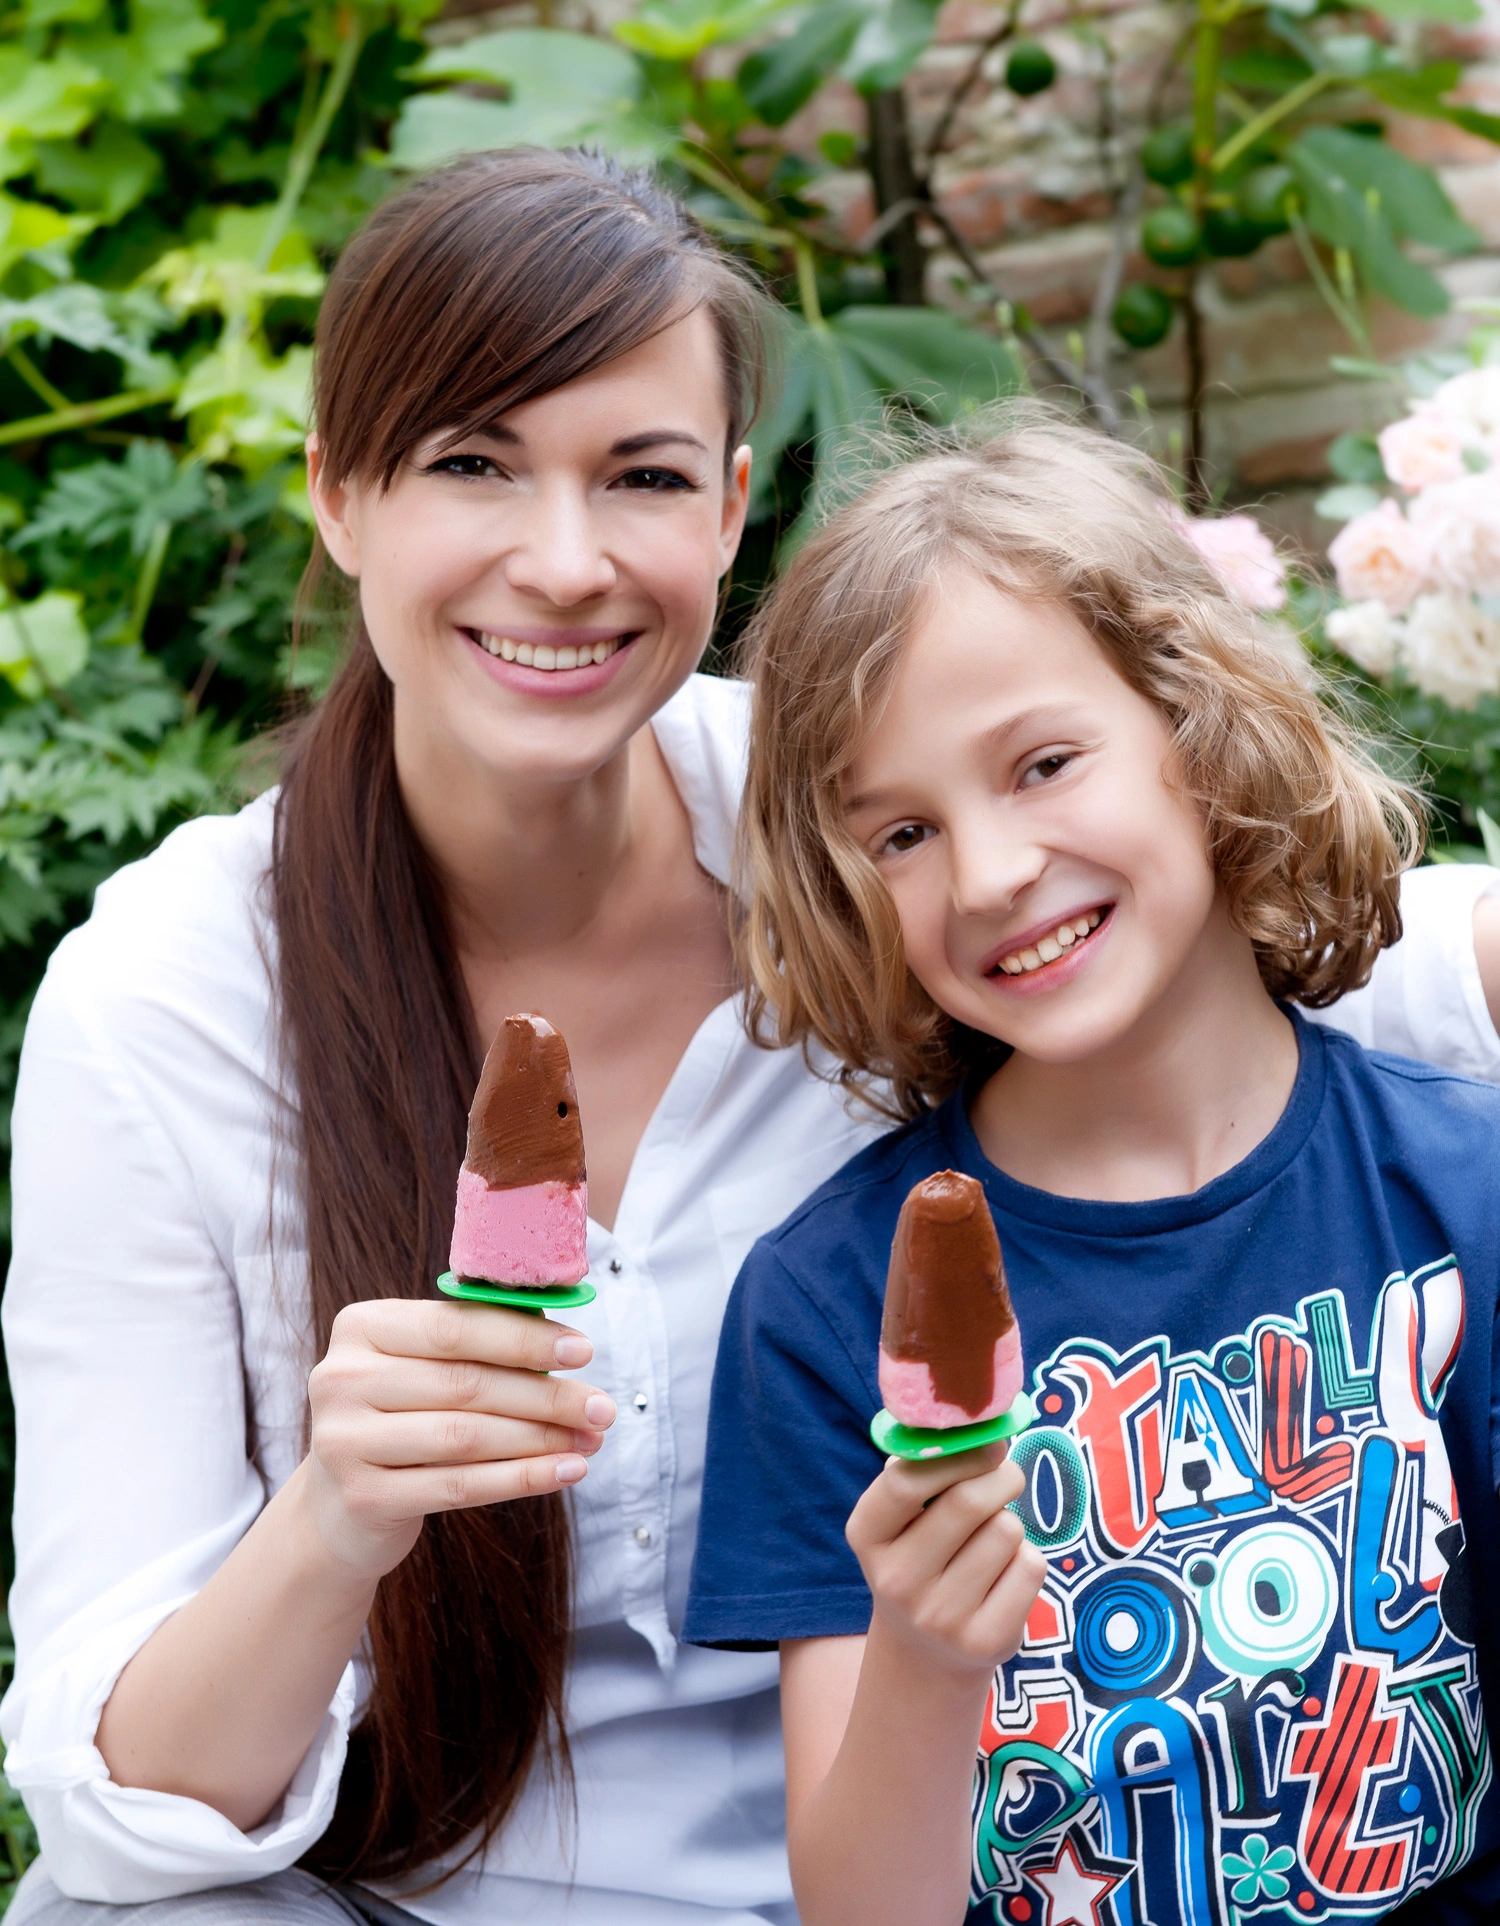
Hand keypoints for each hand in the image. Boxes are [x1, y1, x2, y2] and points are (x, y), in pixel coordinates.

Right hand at [304, 1297, 615, 1579]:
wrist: (341, 1505)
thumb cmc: (404, 1416)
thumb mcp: (424, 1368)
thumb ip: (479, 1345)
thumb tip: (570, 1347)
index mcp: (361, 1327)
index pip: (453, 1327)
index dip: (524, 1338)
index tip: (584, 1350)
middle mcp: (341, 1378)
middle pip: (465, 1384)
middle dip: (545, 1395)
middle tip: (601, 1407)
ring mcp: (344, 1441)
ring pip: (466, 1436)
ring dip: (541, 1439)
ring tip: (591, 1440)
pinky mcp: (362, 1498)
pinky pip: (460, 1486)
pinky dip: (522, 1478)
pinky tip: (565, 1472)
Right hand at [845, 1445, 1045, 1680]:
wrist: (924, 1651)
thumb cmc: (919, 1557)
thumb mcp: (901, 1519)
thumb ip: (923, 1471)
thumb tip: (975, 1431)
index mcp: (867, 1536)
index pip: (904, 1483)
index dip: (955, 1455)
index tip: (986, 1445)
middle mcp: (896, 1580)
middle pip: (967, 1502)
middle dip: (1001, 1476)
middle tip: (1007, 1475)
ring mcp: (940, 1616)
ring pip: (1005, 1531)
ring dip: (1010, 1523)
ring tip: (992, 1539)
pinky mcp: (985, 1641)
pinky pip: (1029, 1567)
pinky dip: (1026, 1559)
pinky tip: (1004, 1574)